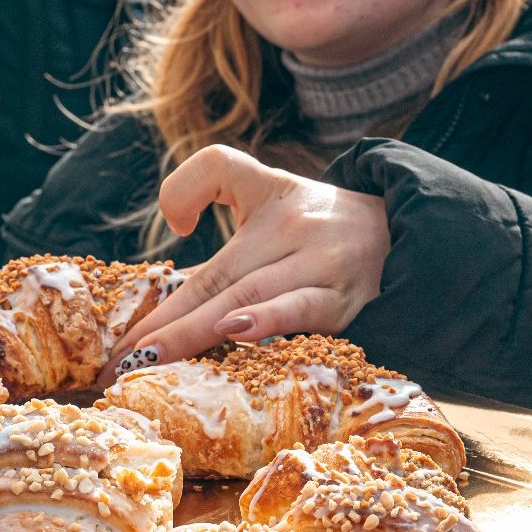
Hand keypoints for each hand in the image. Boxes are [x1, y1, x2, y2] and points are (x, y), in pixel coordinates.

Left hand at [101, 145, 388, 383]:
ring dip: (198, 329)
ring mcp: (319, 263)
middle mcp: (292, 226)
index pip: (216, 176)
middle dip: (167, 319)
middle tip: (123, 356)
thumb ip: (214, 195)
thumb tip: (173, 243)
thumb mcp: (273, 192)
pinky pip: (303, 309)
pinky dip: (269, 320)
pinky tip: (237, 332)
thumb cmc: (322, 226)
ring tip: (155, 353)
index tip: (158, 261)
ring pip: (248, 296)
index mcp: (270, 194)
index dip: (180, 207)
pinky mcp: (345, 298)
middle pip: (217, 274)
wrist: (409, 239)